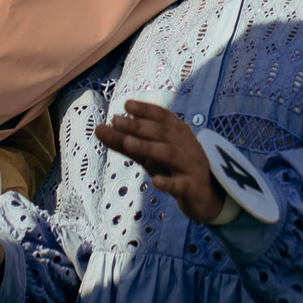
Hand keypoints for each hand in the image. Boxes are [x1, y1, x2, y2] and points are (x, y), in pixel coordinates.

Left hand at [97, 100, 224, 222]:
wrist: (204, 197)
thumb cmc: (173, 169)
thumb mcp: (148, 154)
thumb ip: (125, 142)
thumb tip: (98, 128)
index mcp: (178, 133)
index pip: (163, 116)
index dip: (146, 110)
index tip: (126, 104)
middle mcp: (186, 146)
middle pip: (163, 133)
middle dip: (139, 126)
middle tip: (116, 121)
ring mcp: (191, 166)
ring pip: (169, 154)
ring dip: (148, 147)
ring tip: (127, 143)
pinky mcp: (192, 188)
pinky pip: (180, 184)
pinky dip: (168, 182)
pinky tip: (155, 181)